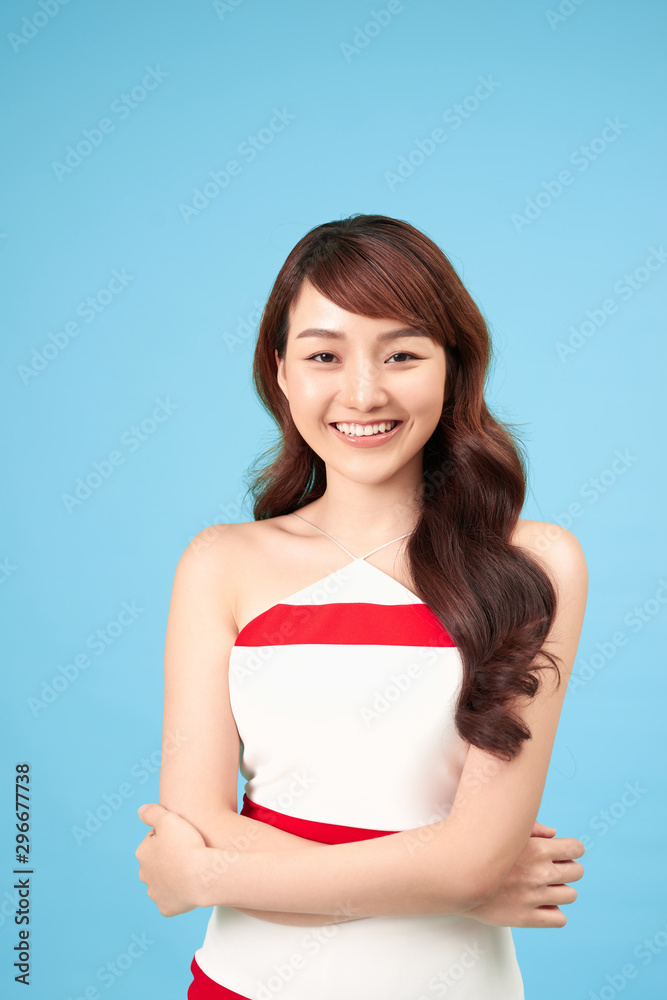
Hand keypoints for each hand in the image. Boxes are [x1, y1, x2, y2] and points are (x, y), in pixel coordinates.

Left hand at [135, 803, 208, 916]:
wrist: (202, 875)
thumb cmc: (186, 845)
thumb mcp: (169, 818)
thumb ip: (152, 812)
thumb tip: (141, 811)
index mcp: (143, 853)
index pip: (155, 839)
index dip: (171, 835)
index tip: (183, 836)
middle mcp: (144, 875)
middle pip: (158, 862)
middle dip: (169, 857)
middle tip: (188, 852)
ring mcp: (155, 893)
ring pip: (163, 882)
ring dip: (173, 876)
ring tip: (191, 869)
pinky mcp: (166, 908)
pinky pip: (172, 899)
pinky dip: (179, 894)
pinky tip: (190, 886)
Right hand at [466, 821, 583, 927]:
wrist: (455, 876)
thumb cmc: (480, 848)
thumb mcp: (506, 831)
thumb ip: (533, 829)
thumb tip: (555, 834)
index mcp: (538, 848)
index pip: (576, 849)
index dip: (571, 850)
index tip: (562, 853)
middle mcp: (540, 872)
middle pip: (577, 872)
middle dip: (567, 869)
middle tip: (551, 869)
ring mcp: (534, 896)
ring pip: (570, 895)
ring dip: (560, 890)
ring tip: (544, 887)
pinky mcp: (526, 917)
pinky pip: (559, 919)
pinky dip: (553, 912)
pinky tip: (540, 904)